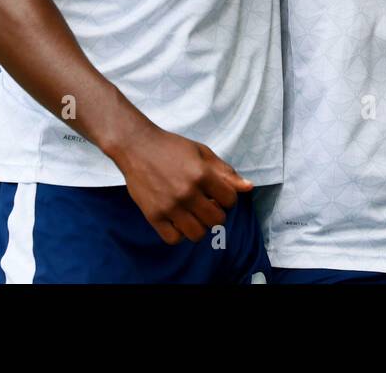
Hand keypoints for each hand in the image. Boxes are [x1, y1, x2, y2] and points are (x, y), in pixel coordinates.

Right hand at [113, 125, 251, 244]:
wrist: (137, 146)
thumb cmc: (171, 147)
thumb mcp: (202, 153)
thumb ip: (225, 171)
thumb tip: (248, 187)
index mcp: (201, 174)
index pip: (230, 200)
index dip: (228, 198)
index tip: (218, 194)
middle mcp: (187, 192)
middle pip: (217, 221)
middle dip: (217, 214)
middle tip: (207, 205)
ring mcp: (169, 206)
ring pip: (197, 234)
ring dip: (200, 227)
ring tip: (194, 215)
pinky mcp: (153, 215)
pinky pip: (173, 239)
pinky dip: (179, 234)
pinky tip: (178, 221)